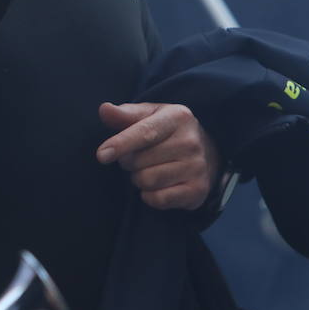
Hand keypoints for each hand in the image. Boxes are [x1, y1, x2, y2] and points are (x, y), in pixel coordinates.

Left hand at [95, 102, 220, 210]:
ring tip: (149, 169)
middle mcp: (190, 141)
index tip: (102, 155)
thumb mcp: (149, 116)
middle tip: (139, 157)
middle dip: (129, 162)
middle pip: (139, 161)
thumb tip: (104, 109)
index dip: (121, 144)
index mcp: (177, 117)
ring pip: (147, 181)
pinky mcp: (197, 190)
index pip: (144, 132)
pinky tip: (158, 185)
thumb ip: (125, 114)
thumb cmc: (167, 132)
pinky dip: (150, 196)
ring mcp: (196, 167)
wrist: (207, 152)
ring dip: (139, 179)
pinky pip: (159, 200)